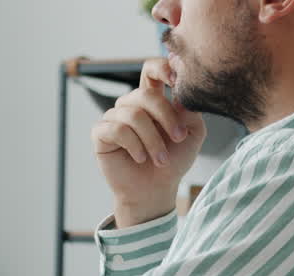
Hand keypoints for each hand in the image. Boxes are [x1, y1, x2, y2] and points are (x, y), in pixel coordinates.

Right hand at [91, 58, 206, 226]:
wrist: (155, 190)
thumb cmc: (173, 161)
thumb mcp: (192, 134)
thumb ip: (191, 111)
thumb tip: (181, 93)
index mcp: (153, 98)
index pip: (152, 69)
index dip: (162, 67)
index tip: (177, 80)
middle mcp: (131, 104)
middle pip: (145, 94)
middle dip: (166, 117)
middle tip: (178, 139)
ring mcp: (114, 117)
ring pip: (133, 115)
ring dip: (153, 140)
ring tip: (161, 160)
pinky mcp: (101, 134)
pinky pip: (117, 129)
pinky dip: (134, 145)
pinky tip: (141, 158)